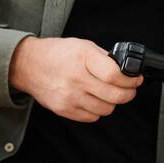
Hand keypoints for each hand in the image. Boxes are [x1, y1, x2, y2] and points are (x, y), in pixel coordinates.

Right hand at [9, 36, 141, 121]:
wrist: (28, 65)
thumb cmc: (56, 54)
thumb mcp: (82, 45)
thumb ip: (104, 58)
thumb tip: (126, 71)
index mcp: (82, 58)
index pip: (115, 75)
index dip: (131, 80)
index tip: (135, 79)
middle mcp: (75, 78)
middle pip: (115, 95)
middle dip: (128, 93)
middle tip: (128, 89)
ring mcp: (69, 96)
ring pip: (106, 109)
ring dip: (111, 102)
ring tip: (105, 93)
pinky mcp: (63, 109)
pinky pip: (92, 117)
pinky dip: (96, 110)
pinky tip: (91, 99)